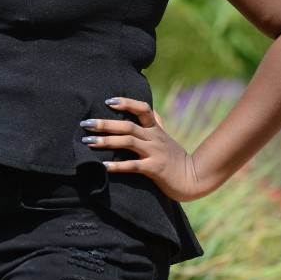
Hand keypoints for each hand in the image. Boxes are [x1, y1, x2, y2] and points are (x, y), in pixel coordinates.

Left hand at [79, 97, 207, 201]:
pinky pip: (133, 166)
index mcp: (156, 129)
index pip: (143, 109)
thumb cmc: (176, 158)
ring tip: (88, 141)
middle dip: (105, 123)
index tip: (107, 101)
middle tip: (85, 123)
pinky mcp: (155, 169)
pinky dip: (117, 165)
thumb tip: (149, 110)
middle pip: (128, 125)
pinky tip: (103, 166)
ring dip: (106, 141)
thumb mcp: (167, 137)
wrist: (195, 178)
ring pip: (128, 142)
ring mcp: (155, 153)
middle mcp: (155, 138)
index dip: (126, 103)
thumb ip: (156, 124)